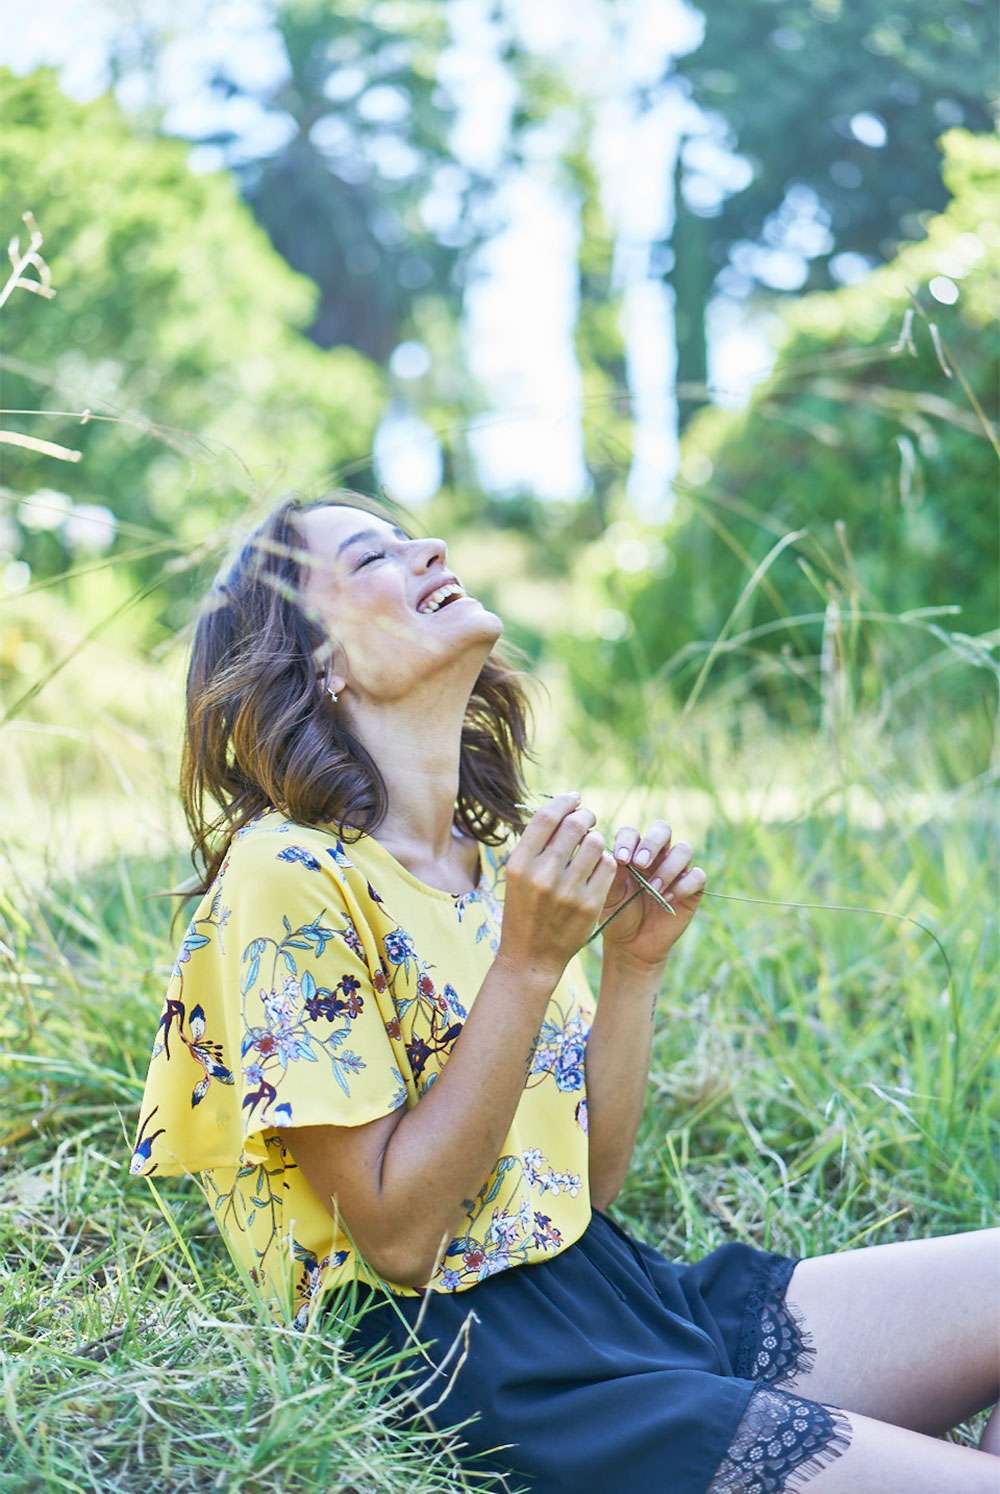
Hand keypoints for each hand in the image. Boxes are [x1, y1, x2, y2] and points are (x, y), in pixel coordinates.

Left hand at [597, 819, 705, 968]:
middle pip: (663, 829)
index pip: (632, 832)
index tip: (621, 860)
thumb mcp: (608, 895)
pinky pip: (698, 876)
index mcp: (633, 851)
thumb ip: (610, 873)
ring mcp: (677, 869)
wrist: (632, 944)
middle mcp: (657, 855)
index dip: (628, 840)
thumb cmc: (618, 914)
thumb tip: (613, 854)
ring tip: (653, 889)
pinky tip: (668, 899)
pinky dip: (683, 886)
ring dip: (668, 868)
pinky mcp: (692, 887)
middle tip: (640, 864)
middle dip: (652, 843)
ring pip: (684, 850)